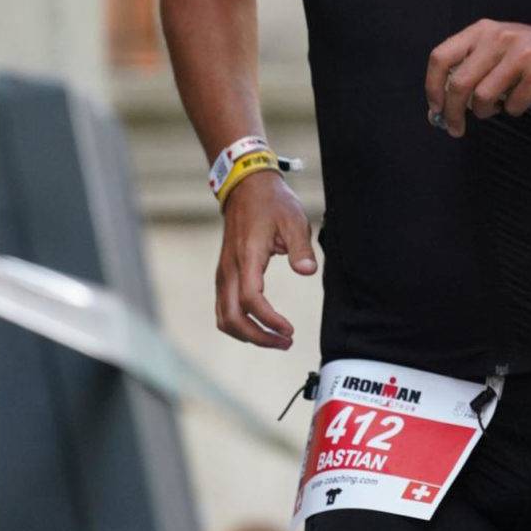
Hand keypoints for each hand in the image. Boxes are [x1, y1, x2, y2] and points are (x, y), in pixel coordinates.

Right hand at [215, 174, 316, 349]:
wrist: (246, 187)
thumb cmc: (272, 203)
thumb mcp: (294, 219)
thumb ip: (300, 247)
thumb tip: (306, 271)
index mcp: (247, 257)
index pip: (250, 300)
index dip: (269, 320)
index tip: (289, 330)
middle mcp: (229, 269)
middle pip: (231, 318)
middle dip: (258, 337)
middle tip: (286, 342)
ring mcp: (223, 273)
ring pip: (224, 318)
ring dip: (248, 335)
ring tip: (276, 339)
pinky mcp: (224, 275)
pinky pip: (224, 309)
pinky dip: (240, 325)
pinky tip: (261, 327)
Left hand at [425, 19, 530, 136]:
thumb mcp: (501, 47)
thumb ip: (473, 66)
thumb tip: (442, 104)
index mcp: (483, 31)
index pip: (441, 57)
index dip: (432, 87)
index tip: (435, 109)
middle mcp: (499, 38)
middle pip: (458, 84)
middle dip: (452, 113)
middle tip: (454, 129)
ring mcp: (519, 56)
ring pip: (482, 99)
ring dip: (486, 112)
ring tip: (497, 109)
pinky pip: (512, 107)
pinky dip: (514, 111)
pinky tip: (523, 101)